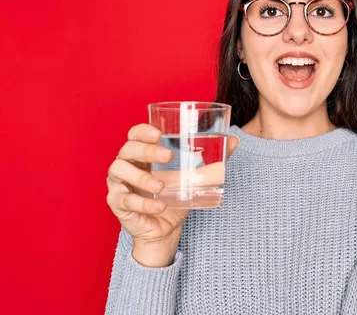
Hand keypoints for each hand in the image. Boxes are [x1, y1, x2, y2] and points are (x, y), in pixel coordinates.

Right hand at [106, 123, 238, 262]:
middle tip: (167, 156)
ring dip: (141, 177)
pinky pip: (125, 201)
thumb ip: (212, 159)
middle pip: (127, 149)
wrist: (165, 229)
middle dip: (146, 150)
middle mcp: (126, 165)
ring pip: (118, 171)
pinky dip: (144, 203)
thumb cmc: (174, 197)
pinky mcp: (118, 205)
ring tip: (162, 185)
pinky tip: (159, 206)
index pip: (134, 135)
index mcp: (142, 155)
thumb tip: (235, 140)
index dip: (143, 130)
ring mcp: (118, 185)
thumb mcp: (194, 177)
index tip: (158, 132)